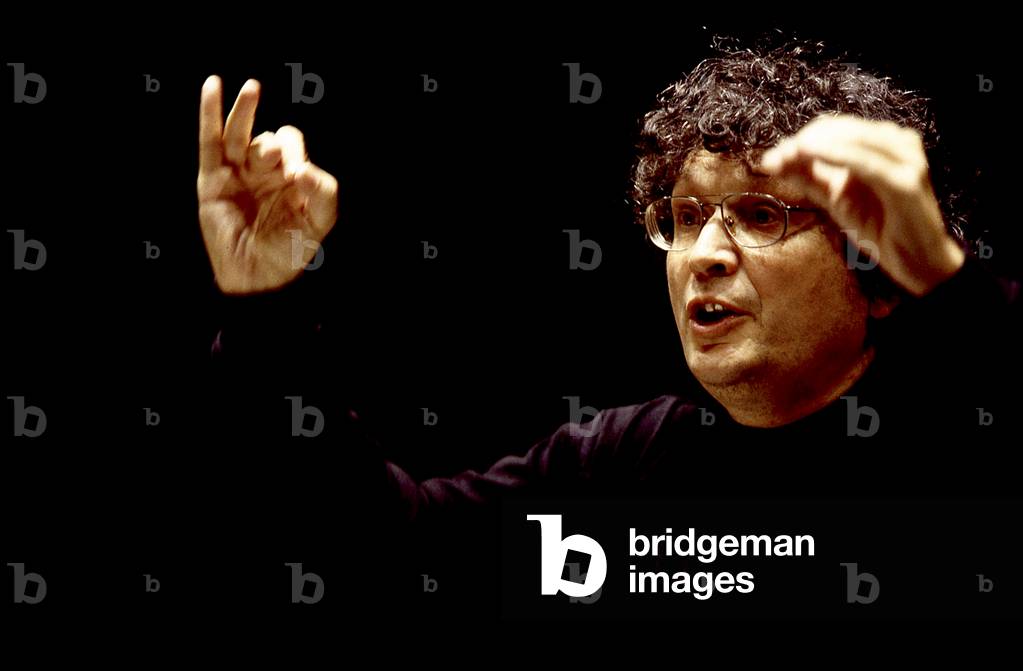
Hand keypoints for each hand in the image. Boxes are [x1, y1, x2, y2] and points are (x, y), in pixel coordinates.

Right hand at [197, 76, 337, 293]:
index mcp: (289, 175)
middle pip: (267, 138)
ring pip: (239, 133)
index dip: (295, 152)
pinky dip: (209, 112)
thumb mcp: (320, 222)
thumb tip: (304, 168)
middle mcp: (263, 170)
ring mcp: (236, 173)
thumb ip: (325, 192)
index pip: (292, 144)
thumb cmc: (290, 250)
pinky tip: (213, 86)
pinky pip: (210, 141)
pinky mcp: (212, 179)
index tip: (297, 177)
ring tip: (253, 88)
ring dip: (245, 110)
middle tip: (275, 160)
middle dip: (273, 145)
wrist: (258, 276)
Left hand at [759, 114, 964, 296]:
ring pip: (853, 140)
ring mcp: (905, 160)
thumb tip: (775, 159)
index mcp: (881, 144)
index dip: (800, 139)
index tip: (770, 159)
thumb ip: (809, 177)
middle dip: (802, 142)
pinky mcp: (905, 182)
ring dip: (814, 145)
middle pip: (841, 129)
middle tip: (772, 160)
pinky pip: (866, 163)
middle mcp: (897, 144)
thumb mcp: (836, 199)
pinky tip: (811, 155)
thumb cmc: (880, 228)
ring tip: (786, 156)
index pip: (835, 129)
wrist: (917, 262)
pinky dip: (838, 156)